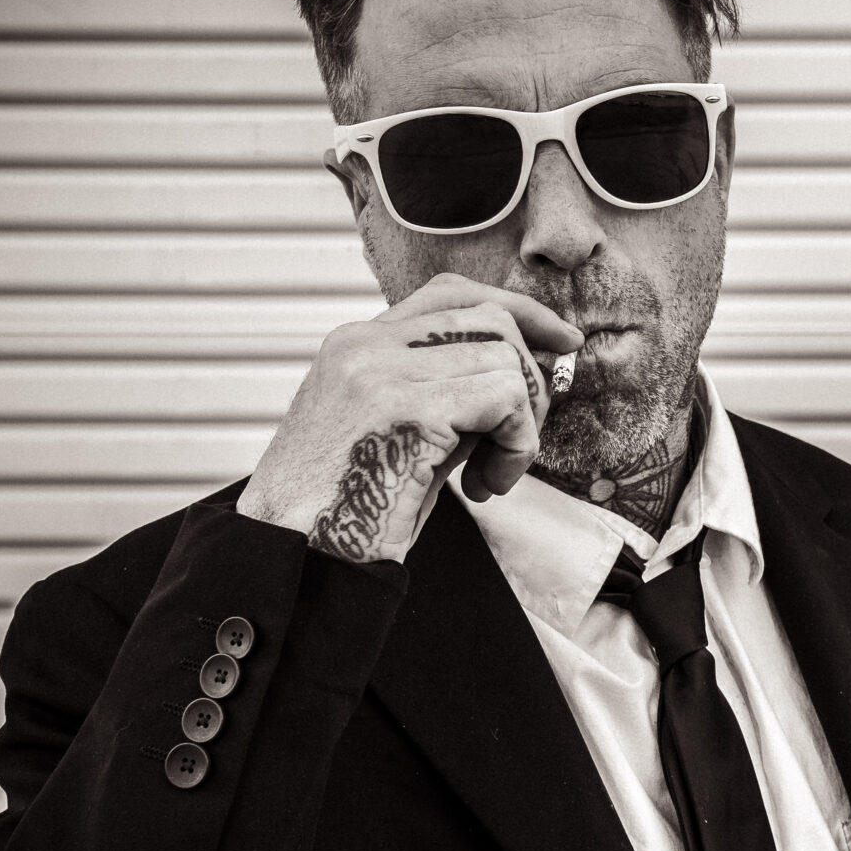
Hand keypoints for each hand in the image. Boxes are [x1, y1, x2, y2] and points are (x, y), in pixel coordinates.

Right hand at [238, 274, 581, 563]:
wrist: (289, 556)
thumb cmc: (344, 510)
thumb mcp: (398, 432)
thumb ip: (447, 393)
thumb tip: (527, 375)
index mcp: (356, 345)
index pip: (452, 294)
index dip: (519, 310)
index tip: (561, 341)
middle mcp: (365, 346)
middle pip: (489, 317)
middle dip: (530, 377)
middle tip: (515, 443)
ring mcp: (381, 371)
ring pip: (504, 357)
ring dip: (522, 423)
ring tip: (491, 473)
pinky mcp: (406, 409)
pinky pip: (504, 399)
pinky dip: (517, 445)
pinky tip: (488, 484)